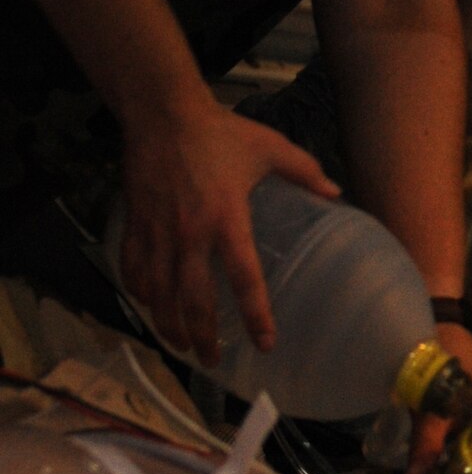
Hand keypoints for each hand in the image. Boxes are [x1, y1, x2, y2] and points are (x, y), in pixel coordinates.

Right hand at [117, 100, 340, 366]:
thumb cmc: (220, 132)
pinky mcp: (135, 225)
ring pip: (159, 295)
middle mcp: (190, 234)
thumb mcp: (270, 147)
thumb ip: (305, 172)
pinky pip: (133, 271)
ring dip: (169, 326)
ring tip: (182, 345)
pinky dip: (141, 294)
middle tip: (213, 361)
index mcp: (227, 219)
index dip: (255, 316)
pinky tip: (151, 307)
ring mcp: (158, 233)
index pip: (244, 280)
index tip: (264, 343)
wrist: (163, 113)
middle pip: (194, 302)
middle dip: (203, 337)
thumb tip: (336, 193)